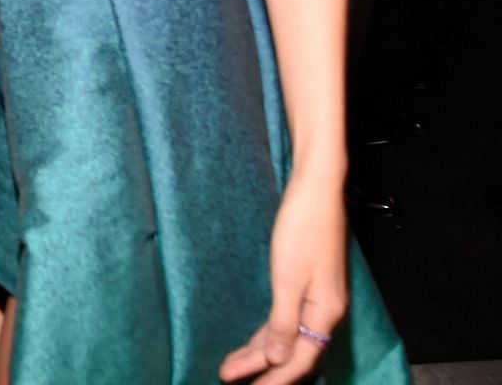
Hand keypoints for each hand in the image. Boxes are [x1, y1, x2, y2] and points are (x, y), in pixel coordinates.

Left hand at [218, 171, 348, 383]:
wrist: (317, 189)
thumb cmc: (303, 227)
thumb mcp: (289, 277)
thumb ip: (284, 321)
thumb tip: (277, 361)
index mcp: (325, 313)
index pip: (300, 361)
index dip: (274, 379)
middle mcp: (326, 311)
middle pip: (295, 353)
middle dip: (262, 369)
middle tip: (228, 377)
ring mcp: (318, 298)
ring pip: (290, 337)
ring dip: (262, 353)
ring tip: (233, 366)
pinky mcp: (308, 284)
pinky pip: (289, 320)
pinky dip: (270, 333)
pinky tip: (257, 340)